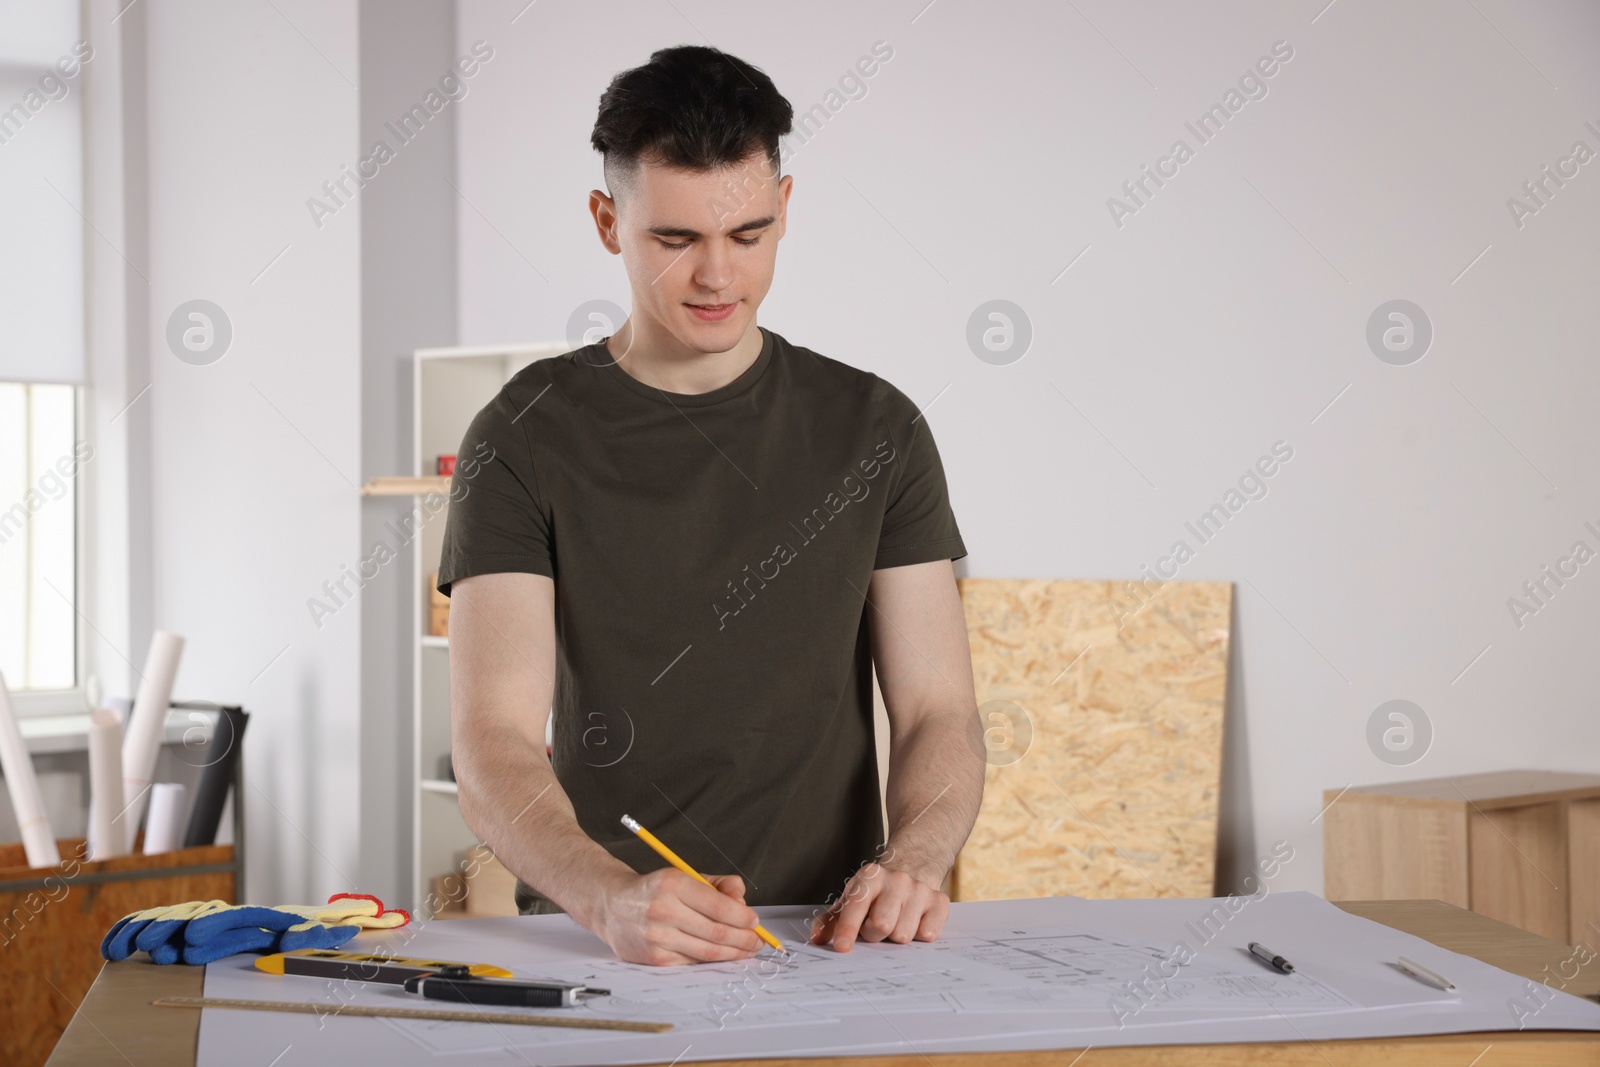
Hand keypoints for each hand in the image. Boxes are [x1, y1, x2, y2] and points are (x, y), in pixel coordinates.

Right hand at [592, 868, 763, 965]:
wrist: (612, 906)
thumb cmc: (654, 890)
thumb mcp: (685, 875)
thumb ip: (718, 884)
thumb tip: (742, 902)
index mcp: (673, 884)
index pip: (719, 907)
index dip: (743, 917)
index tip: (755, 921)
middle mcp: (663, 911)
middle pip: (717, 932)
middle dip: (744, 939)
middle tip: (757, 940)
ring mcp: (658, 938)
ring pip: (708, 951)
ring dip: (734, 953)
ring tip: (747, 949)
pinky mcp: (655, 959)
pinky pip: (693, 961)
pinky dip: (712, 960)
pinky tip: (723, 955)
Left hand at [808, 861, 948, 951]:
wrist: (914, 865)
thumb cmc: (877, 890)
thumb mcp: (852, 898)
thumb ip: (832, 919)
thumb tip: (817, 939)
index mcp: (870, 877)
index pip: (855, 908)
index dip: (847, 930)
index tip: (842, 947)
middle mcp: (897, 880)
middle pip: (881, 926)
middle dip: (874, 935)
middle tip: (874, 927)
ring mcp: (920, 890)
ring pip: (903, 935)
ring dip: (895, 936)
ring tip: (895, 921)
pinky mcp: (940, 902)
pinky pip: (928, 935)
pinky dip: (918, 935)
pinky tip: (914, 921)